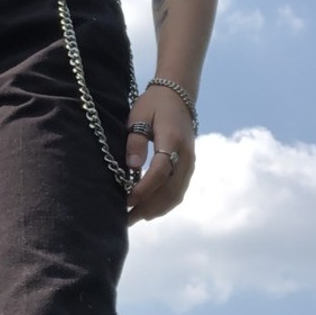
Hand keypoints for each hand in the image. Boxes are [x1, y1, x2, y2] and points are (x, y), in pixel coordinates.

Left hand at [124, 85, 195, 224]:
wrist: (178, 95)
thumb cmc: (153, 104)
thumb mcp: (138, 115)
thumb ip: (135, 140)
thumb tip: (132, 166)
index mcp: (173, 141)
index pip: (160, 172)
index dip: (143, 189)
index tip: (125, 200)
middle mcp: (186, 156)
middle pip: (170, 190)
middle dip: (147, 207)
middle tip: (125, 219)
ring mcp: (190, 163)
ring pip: (176, 195)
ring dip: (156, 209)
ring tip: (134, 218)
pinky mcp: (189, 167)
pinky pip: (179, 191)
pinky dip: (164, 204)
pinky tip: (149, 210)